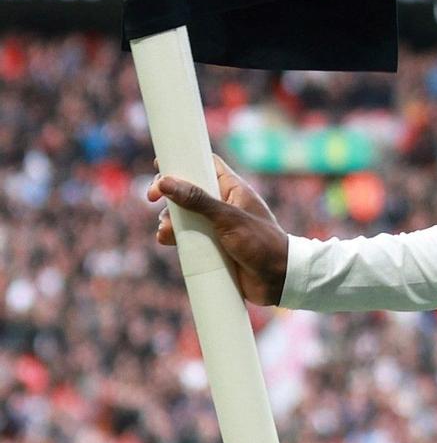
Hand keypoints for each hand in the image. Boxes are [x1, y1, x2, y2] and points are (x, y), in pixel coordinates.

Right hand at [149, 154, 289, 305]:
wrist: (278, 280)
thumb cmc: (261, 243)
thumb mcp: (228, 219)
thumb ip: (198, 201)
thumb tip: (166, 182)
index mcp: (233, 189)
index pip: (206, 165)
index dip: (183, 162)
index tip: (159, 167)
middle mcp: (223, 205)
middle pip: (188, 190)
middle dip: (169, 194)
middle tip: (152, 198)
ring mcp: (216, 226)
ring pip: (183, 216)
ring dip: (168, 219)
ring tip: (166, 230)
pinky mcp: (210, 246)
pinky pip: (186, 237)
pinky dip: (173, 236)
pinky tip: (166, 240)